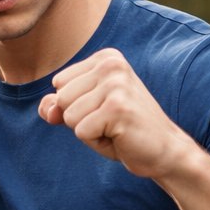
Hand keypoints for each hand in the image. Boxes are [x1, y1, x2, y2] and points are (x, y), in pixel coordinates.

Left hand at [38, 49, 193, 180]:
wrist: (164, 151)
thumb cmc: (123, 132)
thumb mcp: (87, 114)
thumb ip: (59, 106)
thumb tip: (45, 108)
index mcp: (105, 58)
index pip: (59, 84)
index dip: (76, 107)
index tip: (105, 111)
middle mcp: (111, 65)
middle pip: (61, 99)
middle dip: (79, 120)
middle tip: (110, 123)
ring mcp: (116, 85)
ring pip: (68, 116)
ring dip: (88, 132)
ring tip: (114, 130)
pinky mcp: (117, 108)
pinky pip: (81, 132)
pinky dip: (96, 142)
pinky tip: (119, 137)